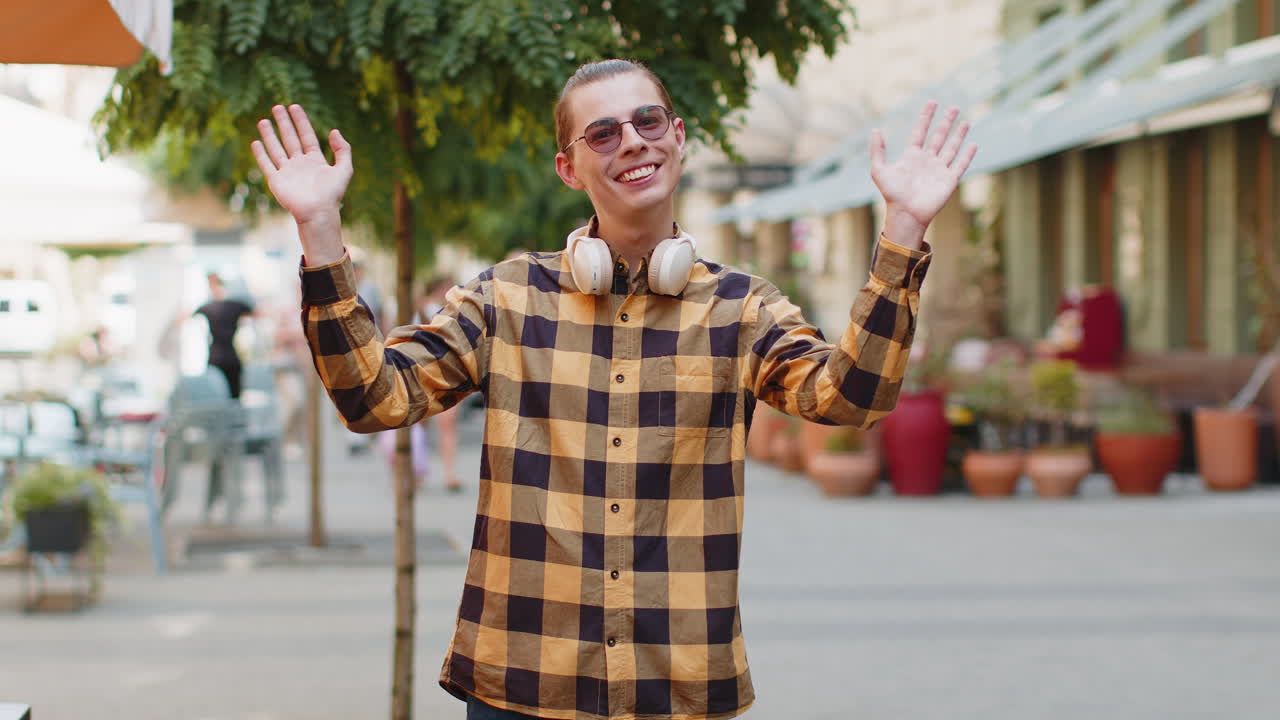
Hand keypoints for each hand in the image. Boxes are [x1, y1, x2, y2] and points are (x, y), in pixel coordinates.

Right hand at [251, 104, 352, 224]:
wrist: (318, 213)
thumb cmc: (332, 194)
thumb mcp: (344, 169)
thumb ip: (343, 149)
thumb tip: (334, 130)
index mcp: (315, 161)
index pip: (307, 136)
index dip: (301, 121)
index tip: (294, 106)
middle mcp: (300, 164)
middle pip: (290, 139)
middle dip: (284, 123)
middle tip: (277, 107)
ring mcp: (287, 172)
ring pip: (276, 149)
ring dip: (269, 135)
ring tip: (263, 120)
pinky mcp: (276, 181)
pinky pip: (267, 164)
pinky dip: (261, 154)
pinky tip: (256, 142)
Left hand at [870, 102, 976, 247]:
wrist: (906, 213)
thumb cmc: (892, 194)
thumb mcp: (880, 170)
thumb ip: (878, 150)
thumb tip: (875, 129)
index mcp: (912, 156)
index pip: (921, 131)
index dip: (926, 117)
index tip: (932, 102)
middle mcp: (927, 160)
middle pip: (939, 137)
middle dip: (946, 122)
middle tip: (953, 107)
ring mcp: (939, 170)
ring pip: (951, 148)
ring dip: (958, 135)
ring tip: (965, 121)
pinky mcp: (949, 180)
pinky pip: (960, 165)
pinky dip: (967, 155)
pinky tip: (973, 144)